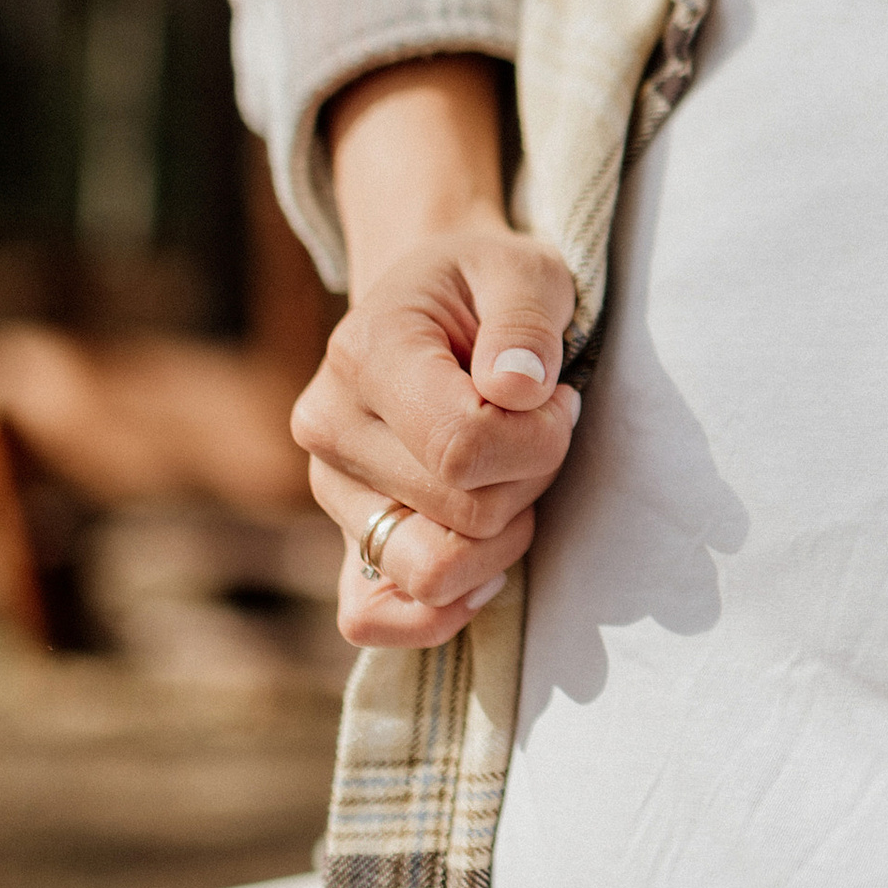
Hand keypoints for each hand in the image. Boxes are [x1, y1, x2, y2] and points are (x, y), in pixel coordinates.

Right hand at [297, 215, 581, 646]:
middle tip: (539, 430)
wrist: (433, 306)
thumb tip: (515, 389)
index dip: (539, 439)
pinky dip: (438, 611)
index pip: (463, 444)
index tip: (557, 398)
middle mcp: (329, 427)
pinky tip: (486, 567)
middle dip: (532, 479)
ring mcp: (332, 490)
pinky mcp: (344, 538)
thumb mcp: (525, 269)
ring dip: (501, 541)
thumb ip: (526, 318)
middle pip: (463, 511)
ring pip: (431, 572)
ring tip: (512, 481)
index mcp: (365, 353)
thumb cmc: (487, 289)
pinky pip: (369, 617)